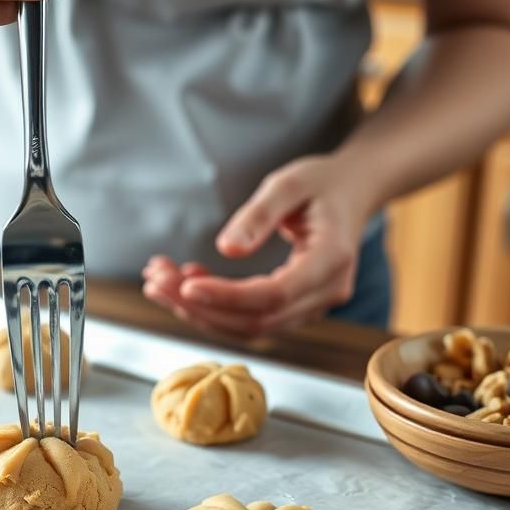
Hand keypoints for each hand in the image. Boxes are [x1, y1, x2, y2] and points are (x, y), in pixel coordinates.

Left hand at [142, 154, 373, 338]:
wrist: (353, 192)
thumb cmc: (323, 183)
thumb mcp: (289, 184)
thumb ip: (258, 216)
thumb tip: (227, 249)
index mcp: (331, 260)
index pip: (274, 295)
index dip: (227, 296)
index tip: (185, 285)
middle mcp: (325, 292)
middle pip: (256, 319)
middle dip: (201, 306)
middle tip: (156, 282)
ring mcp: (312, 306)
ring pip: (249, 326)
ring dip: (200, 311)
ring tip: (160, 283)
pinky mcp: (294, 308)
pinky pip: (250, 319)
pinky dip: (214, 308)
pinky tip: (186, 283)